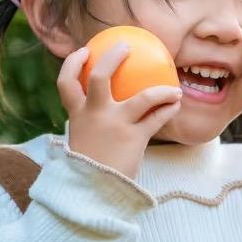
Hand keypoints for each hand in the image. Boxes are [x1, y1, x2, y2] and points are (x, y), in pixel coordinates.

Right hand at [56, 42, 182, 180]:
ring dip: (162, 90)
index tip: (84, 51)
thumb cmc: (89, 170)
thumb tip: (103, 112)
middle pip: (100, 77)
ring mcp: (115, 125)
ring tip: (173, 88)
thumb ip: (90, 126)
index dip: (73, 63)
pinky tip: (176, 105)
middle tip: (126, 46)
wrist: (93, 196)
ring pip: (143, 97)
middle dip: (113, 57)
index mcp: (77, 116)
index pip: (66, 83)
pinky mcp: (134, 138)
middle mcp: (95, 115)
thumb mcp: (83, 144)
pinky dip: (168, 109)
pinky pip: (157, 119)